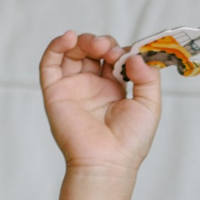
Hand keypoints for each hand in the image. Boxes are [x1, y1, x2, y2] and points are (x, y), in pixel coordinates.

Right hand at [41, 31, 160, 177]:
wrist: (107, 162)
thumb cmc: (130, 142)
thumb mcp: (150, 105)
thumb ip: (148, 77)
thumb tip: (134, 55)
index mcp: (113, 89)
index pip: (113, 57)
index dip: (120, 49)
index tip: (128, 55)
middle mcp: (92, 86)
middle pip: (92, 51)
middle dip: (102, 43)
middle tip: (110, 50)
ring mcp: (72, 88)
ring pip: (72, 52)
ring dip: (83, 41)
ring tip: (96, 46)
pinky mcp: (55, 92)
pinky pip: (49, 63)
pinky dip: (56, 45)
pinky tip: (69, 37)